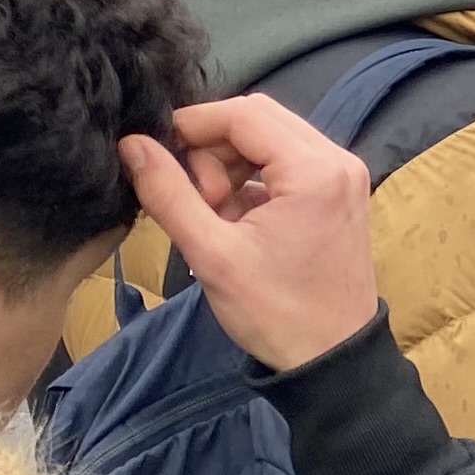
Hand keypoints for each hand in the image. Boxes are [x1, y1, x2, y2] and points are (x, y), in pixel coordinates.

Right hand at [121, 94, 379, 373]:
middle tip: (197, 202)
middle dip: (212, 151)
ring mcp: (342, 176)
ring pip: (269, 142)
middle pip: (258, 121)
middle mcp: (337, 160)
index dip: (191, 125)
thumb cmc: (275, 313)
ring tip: (215, 220)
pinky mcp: (338, 194)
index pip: (243, 114)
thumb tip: (132, 146)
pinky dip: (251, 184)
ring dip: (229, 169)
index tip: (154, 153)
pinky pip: (284, 166)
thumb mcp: (212, 255)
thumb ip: (169, 194)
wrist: (332, 360)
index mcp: (315, 169)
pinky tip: (234, 224)